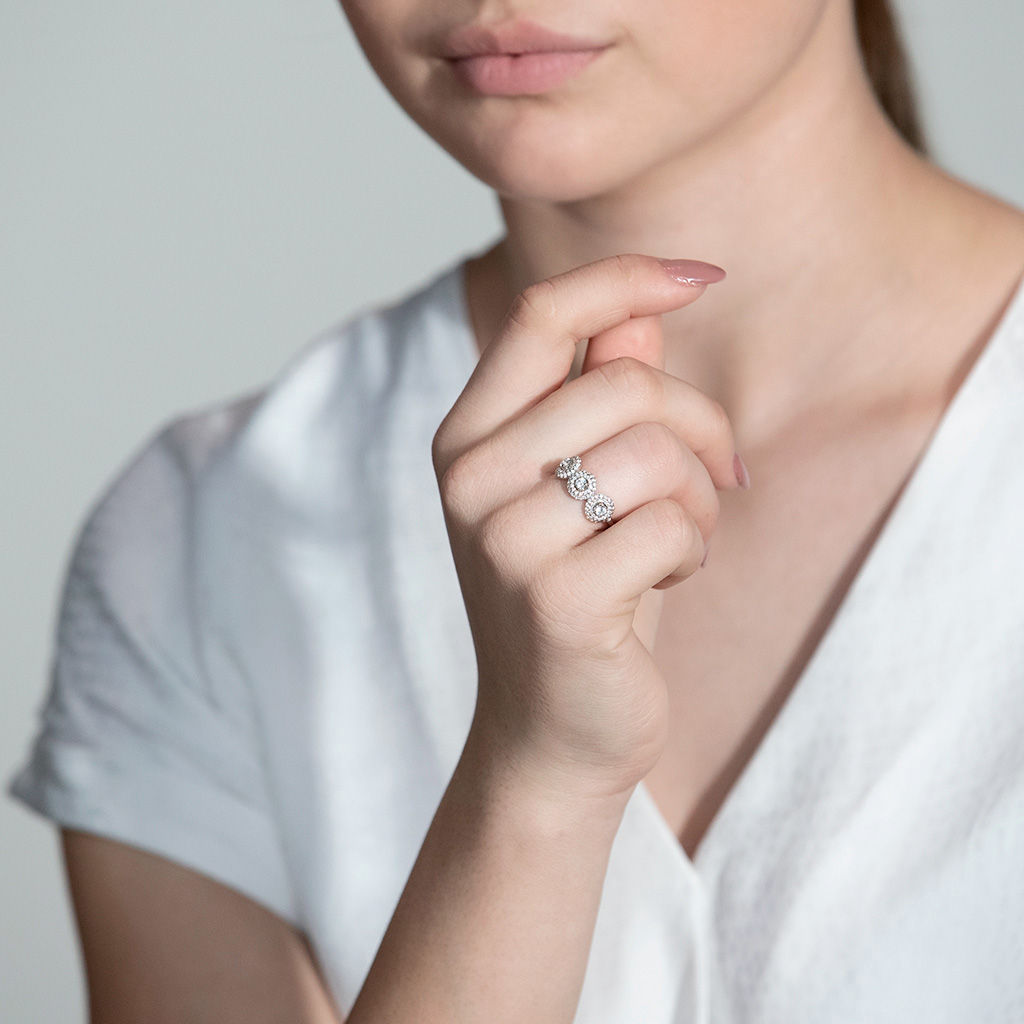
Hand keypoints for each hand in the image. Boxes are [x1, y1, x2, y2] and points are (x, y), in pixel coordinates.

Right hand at [431, 253, 744, 801]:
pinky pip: (670, 525)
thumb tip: (640, 312)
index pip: (542, 314)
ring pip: (656, 452)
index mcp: (468, 436)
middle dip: (702, 427)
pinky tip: (664, 581)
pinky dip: (693, 550)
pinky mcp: (556, 598)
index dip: (628, 278)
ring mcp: (504, 539)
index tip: (704, 277)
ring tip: (682, 539)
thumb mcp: (585, 485)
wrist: (552, 730)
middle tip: (718, 481)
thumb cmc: (580, 594)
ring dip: (701, 498)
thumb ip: (601, 391)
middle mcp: (469, 478)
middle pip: (626, 383)